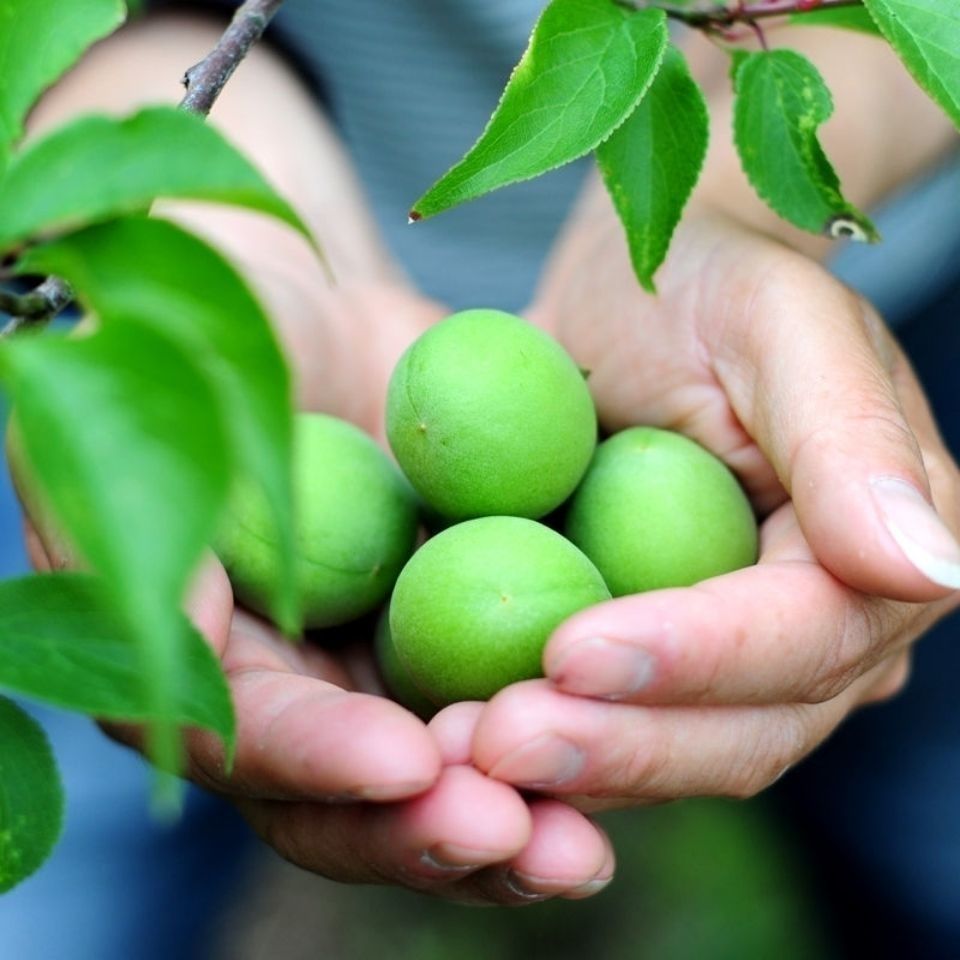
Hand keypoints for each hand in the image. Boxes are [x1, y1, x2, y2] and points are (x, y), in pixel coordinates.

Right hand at [15, 275, 613, 903]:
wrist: (310, 300)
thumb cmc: (220, 329)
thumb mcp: (176, 412)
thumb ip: (172, 530)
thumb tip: (183, 652)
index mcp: (195, 657)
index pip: (245, 736)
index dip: (319, 762)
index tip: (409, 762)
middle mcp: (286, 688)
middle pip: (346, 801)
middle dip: (428, 830)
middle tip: (517, 837)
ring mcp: (375, 669)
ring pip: (436, 779)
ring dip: (510, 819)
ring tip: (582, 849)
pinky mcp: (455, 636)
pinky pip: (506, 703)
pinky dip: (562, 746)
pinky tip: (626, 757)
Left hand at [458, 203, 959, 808]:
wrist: (638, 305)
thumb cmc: (709, 287)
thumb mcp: (779, 322)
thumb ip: (851, 436)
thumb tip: (927, 568)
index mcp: (883, 551)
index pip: (802, 636)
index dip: (692, 659)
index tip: (570, 654)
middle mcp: (831, 633)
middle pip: (742, 731)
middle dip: (620, 748)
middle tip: (497, 743)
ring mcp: (746, 664)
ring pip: (675, 753)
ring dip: (572, 770)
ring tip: (465, 752)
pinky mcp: (666, 666)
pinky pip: (613, 728)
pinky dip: (548, 744)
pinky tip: (465, 737)